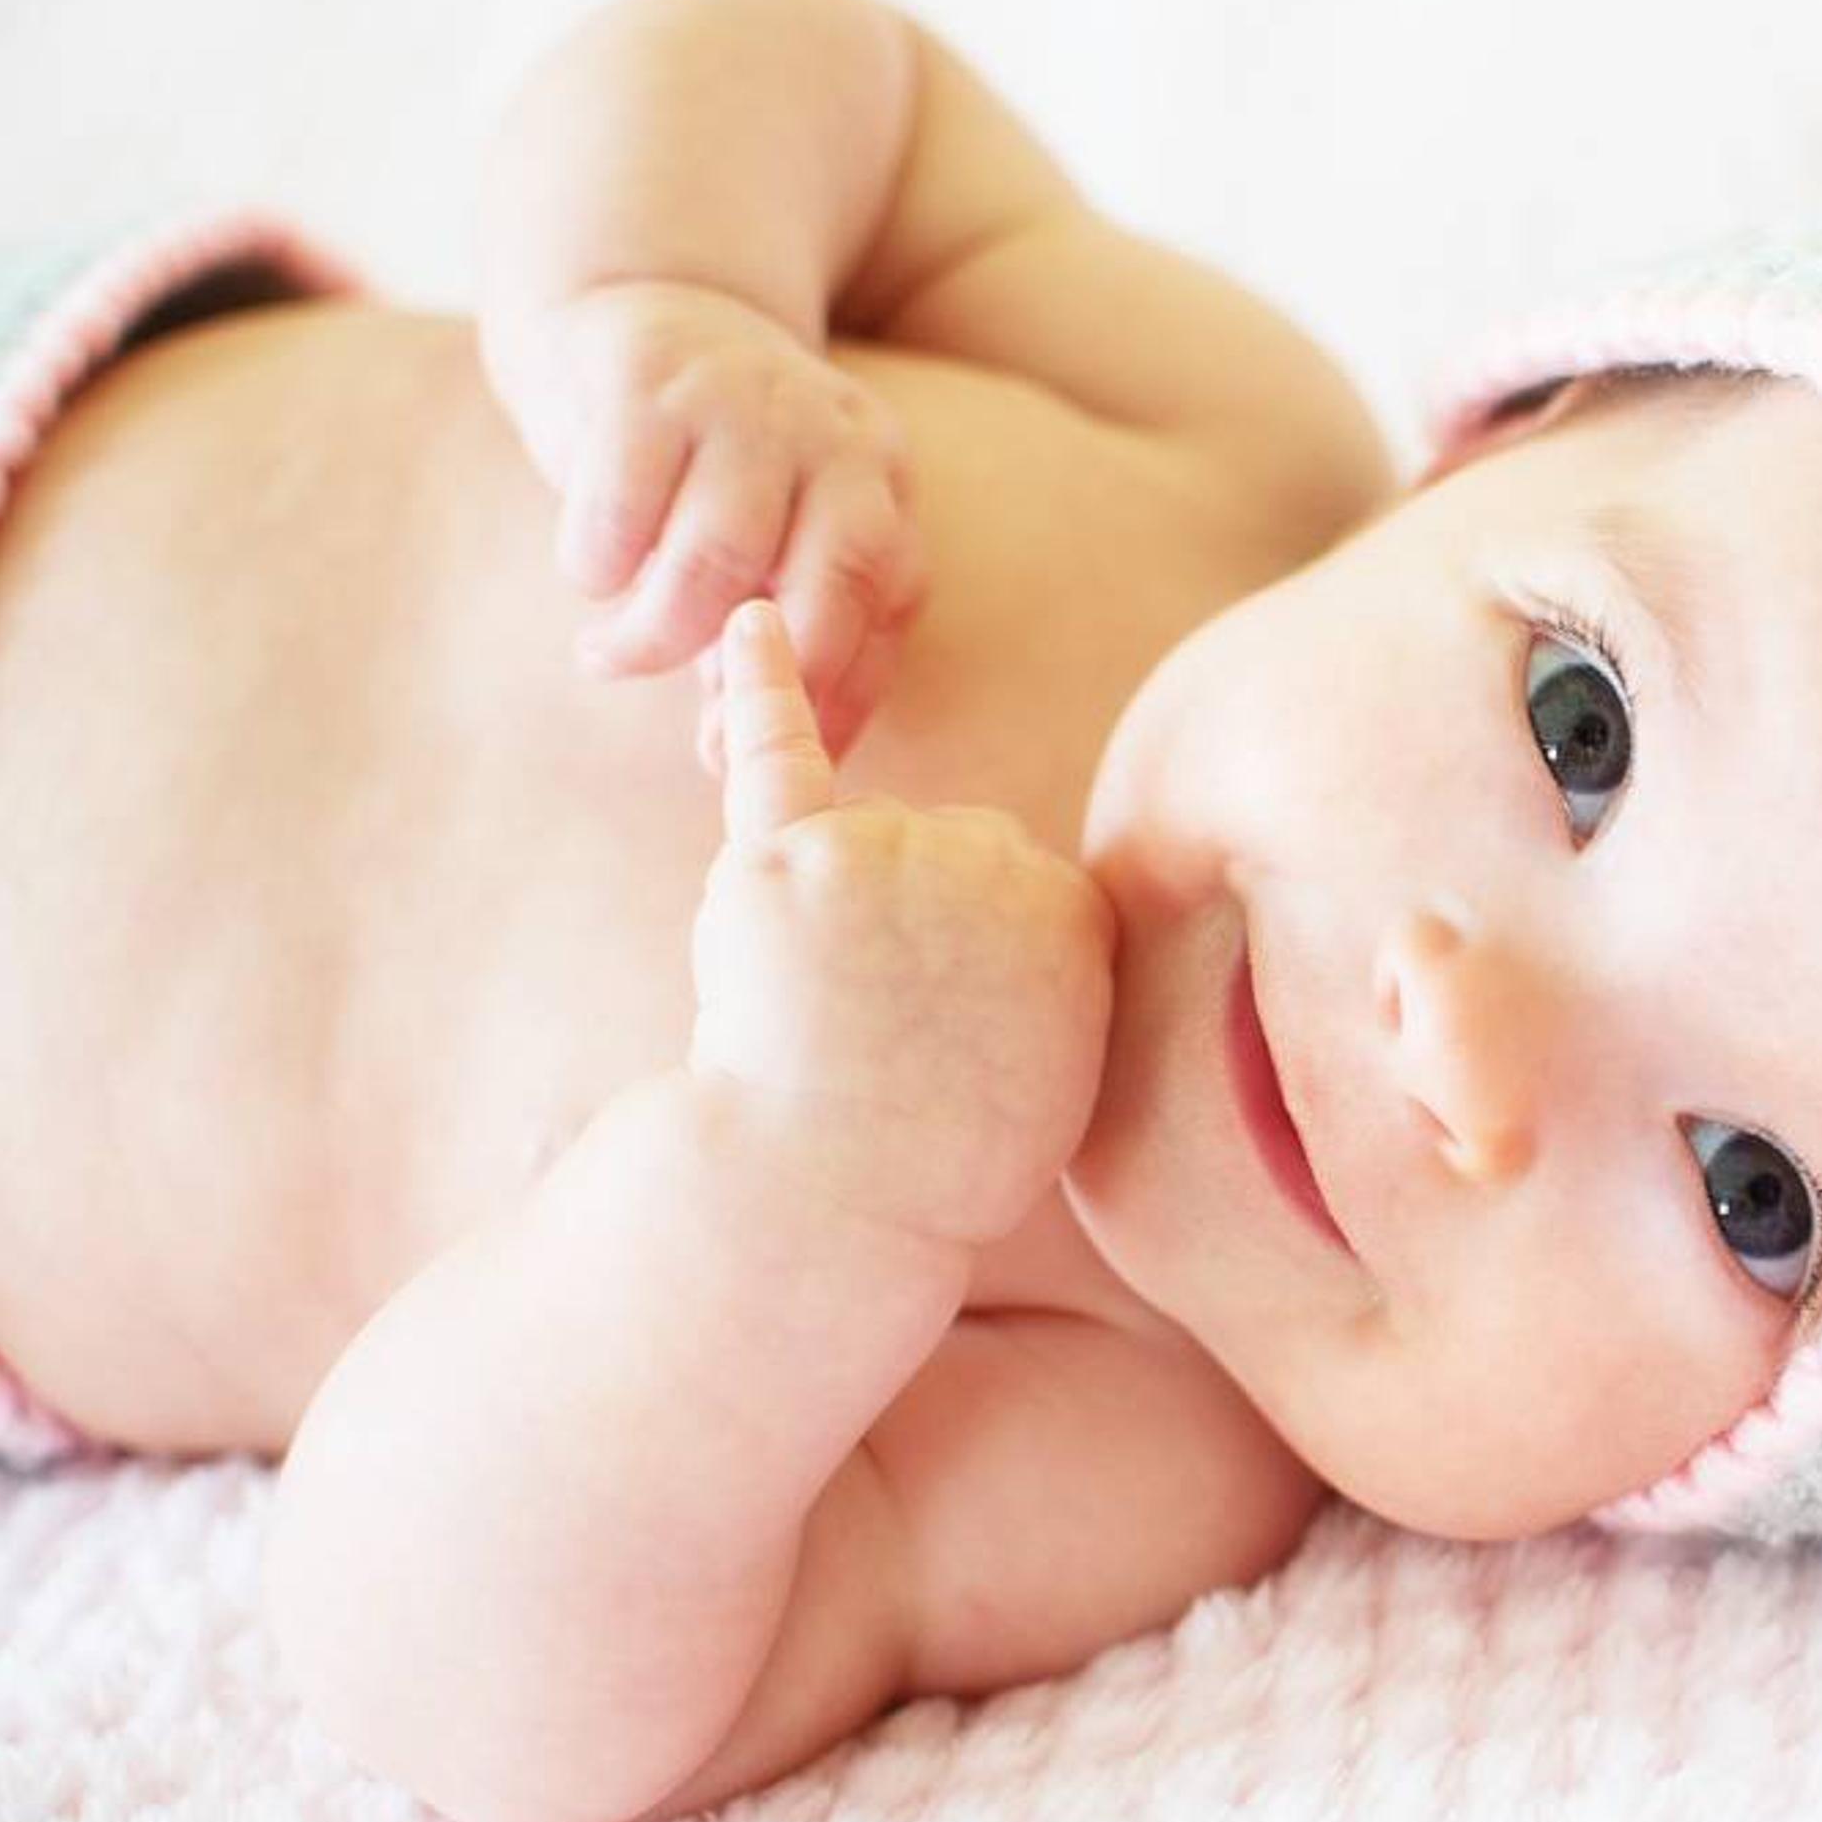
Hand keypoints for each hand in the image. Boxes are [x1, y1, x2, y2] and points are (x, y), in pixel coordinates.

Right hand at [507, 278, 925, 757]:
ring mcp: (744, 400)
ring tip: (608, 656)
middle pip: (829, 580)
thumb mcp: (772, 533)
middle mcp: (830, 434)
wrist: (636, 297)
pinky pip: (623, 510)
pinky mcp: (646, 379)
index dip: (843, 689)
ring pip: (720, 557)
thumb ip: (772, 630)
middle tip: (701, 729)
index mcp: (879, 477)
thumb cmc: (705, 462)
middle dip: (765, 676)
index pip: (889, 597)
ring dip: (656, 635)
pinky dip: (597, 566)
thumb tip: (728, 754)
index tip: (794, 755)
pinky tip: (588, 575)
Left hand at [687, 601, 1111, 1248]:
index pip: (1019, 885)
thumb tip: (1034, 907)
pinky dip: (759, 686)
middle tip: (889, 1038)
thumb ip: (1060, 962)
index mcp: (1073, 907)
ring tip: (828, 1018)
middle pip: (944, 848)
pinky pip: (775, 753)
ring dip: (834, 914)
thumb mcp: (1060, 1062)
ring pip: (862, 840)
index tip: (964, 1037)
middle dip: (912, 925)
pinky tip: (747, 624)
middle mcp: (991, 856)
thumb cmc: (943, 1148)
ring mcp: (887, 849)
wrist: (828, 1196)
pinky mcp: (783, 860)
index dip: (979, 961)